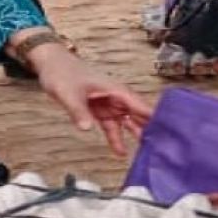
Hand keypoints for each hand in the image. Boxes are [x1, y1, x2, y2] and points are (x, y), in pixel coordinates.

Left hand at [25, 43, 150, 155]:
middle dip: (148, 128)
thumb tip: (86, 128)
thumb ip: (78, 111)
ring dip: (134, 134)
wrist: (50, 64)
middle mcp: (115, 96)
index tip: (166, 130)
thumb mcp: (68, 93)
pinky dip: (116, 137)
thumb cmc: (62, 72)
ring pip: (126, 121)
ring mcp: (107, 103)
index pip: (138, 104)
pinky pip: (111, 125)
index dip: (152, 116)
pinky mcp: (99, 110)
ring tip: (146, 153)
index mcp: (114, 89)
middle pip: (136, 114)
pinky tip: (121, 152)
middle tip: (161, 146)